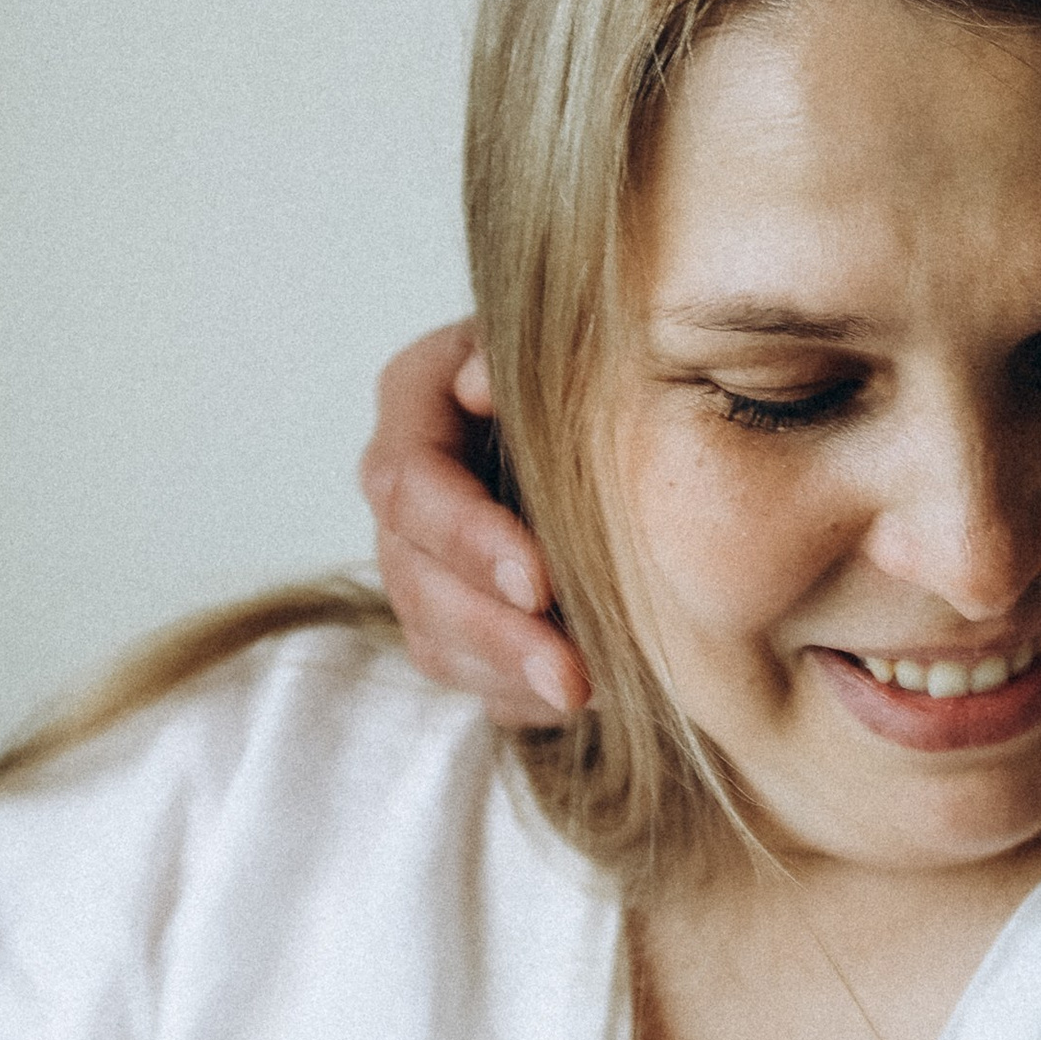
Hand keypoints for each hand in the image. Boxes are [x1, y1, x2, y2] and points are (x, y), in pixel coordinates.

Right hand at [359, 323, 588, 725]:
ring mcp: (421, 555)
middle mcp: (404, 483)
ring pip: (433, 635)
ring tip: (583, 695)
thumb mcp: (576, 339)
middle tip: (570, 675)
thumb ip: (522, 359)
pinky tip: (576, 700)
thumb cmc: (605, 357)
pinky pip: (468, 673)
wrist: (636, 407)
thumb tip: (479, 384)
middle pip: (413, 574)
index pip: (410, 482)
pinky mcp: (455, 614)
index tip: (538, 583)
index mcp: (416, 399)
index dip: (468, 538)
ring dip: (507, 673)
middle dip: (494, 631)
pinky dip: (519, 691)